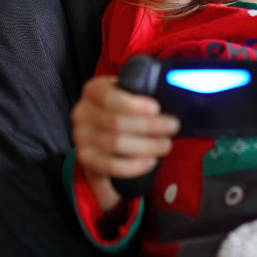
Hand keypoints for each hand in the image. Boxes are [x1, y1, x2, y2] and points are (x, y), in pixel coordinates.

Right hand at [71, 75, 179, 208]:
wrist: (102, 128)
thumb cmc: (123, 106)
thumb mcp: (129, 92)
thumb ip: (144, 91)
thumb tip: (175, 93)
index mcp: (93, 90)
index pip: (110, 97)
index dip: (134, 104)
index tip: (157, 108)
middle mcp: (82, 112)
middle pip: (116, 123)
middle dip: (149, 126)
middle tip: (172, 126)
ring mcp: (81, 137)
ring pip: (115, 144)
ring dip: (146, 146)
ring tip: (166, 144)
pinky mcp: (86, 158)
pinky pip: (111, 166)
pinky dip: (134, 166)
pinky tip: (151, 161)